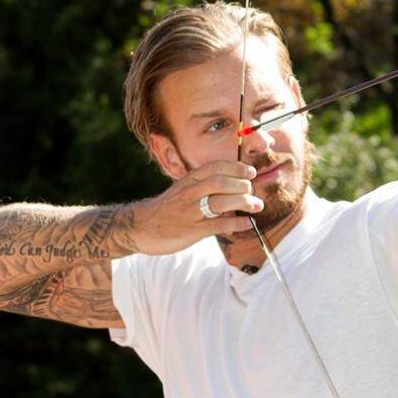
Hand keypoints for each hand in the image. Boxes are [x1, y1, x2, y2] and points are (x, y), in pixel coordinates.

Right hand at [135, 161, 263, 253]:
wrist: (140, 227)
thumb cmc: (168, 208)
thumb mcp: (182, 190)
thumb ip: (203, 186)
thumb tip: (232, 186)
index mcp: (189, 180)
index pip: (215, 167)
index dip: (236, 168)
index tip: (251, 172)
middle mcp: (189, 193)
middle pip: (221, 182)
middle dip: (242, 185)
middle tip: (253, 191)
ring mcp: (190, 212)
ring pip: (221, 202)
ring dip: (243, 202)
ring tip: (257, 205)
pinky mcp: (191, 231)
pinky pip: (217, 225)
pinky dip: (236, 223)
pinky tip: (247, 223)